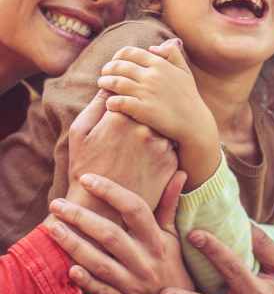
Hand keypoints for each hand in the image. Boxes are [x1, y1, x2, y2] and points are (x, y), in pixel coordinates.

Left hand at [47, 172, 193, 293]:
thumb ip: (170, 204)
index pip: (134, 209)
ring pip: (99, 262)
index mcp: (157, 239)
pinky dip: (84, 280)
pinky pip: (99, 290)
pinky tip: (67, 267)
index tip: (87, 178)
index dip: (110, 191)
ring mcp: (132, 283)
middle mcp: (145, 260)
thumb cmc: (171, 264)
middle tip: (57, 204)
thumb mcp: (172, 235)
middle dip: (81, 217)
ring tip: (51, 227)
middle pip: (110, 235)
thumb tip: (180, 173)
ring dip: (73, 244)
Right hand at [67, 89, 177, 212]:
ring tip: (138, 145)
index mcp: (120, 116)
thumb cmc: (85, 168)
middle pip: (149, 106)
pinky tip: (147, 157)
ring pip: (162, 124)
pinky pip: (170, 143)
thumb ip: (96, 104)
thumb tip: (109, 82)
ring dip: (155, 127)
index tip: (120, 105)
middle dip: (142, 111)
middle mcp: (145, 127)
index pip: (129, 92)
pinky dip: (162, 145)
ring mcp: (161, 145)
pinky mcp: (172, 162)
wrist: (101, 211)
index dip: (124, 98)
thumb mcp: (80, 133)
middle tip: (130, 128)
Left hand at [98, 40, 219, 188]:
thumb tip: (152, 48)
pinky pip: (118, 102)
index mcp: (160, 64)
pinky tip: (109, 104)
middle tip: (104, 74)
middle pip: (119, 66)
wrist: (194, 124)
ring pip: (115, 82)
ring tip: (102, 85)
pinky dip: (110, 101)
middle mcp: (152, 76)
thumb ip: (172, 54)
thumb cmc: (188, 98)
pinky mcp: (143, 110)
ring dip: (105, 82)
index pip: (130, 52)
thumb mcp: (185, 72)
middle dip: (108, 68)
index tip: (114, 63)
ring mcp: (147, 93)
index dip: (117, 56)